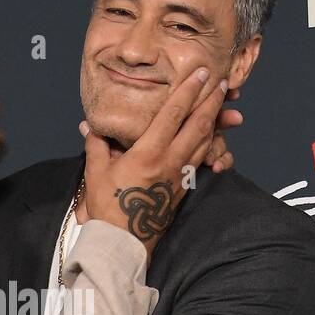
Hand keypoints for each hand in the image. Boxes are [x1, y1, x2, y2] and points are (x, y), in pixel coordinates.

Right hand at [80, 67, 233, 258]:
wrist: (124, 242)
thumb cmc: (109, 208)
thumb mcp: (96, 172)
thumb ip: (97, 144)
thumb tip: (90, 125)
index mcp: (148, 152)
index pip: (174, 113)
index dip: (189, 90)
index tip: (200, 73)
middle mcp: (170, 161)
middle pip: (199, 124)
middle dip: (212, 101)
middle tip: (224, 83)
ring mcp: (180, 175)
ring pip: (205, 142)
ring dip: (216, 121)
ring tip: (224, 105)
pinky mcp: (184, 187)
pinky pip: (201, 160)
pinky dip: (210, 145)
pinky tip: (213, 136)